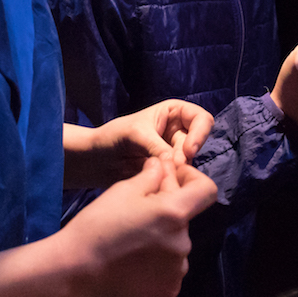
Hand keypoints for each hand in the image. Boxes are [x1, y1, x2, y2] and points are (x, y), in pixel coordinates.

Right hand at [62, 155, 218, 296]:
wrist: (75, 270)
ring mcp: (178, 270)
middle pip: (184, 219)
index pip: (207, 190)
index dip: (192, 180)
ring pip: (177, 245)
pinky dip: (158, 263)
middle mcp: (183, 243)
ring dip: (162, 238)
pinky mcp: (169, 291)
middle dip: (167, 211)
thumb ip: (152, 176)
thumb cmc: (97, 225)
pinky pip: (171, 269)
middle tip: (137, 212)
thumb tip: (164, 165)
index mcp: (175, 215)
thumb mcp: (123, 190)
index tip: (171, 180)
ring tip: (131, 241)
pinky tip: (134, 262)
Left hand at [63, 100, 213, 186]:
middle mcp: (178, 132)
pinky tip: (157, 184)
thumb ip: (157, 146)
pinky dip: (172, 181)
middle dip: (185, 157)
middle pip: (197, 144)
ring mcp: (174, 153)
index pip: (202, 119)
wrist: (96, 162)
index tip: (189, 152)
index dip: (200, 135)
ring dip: (177, 171)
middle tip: (170, 168)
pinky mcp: (169, 172)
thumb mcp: (134, 135)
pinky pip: (181, 177)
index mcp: (173, 112)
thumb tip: (179, 163)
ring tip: (158, 175)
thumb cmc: (112, 137)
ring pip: (190, 163)